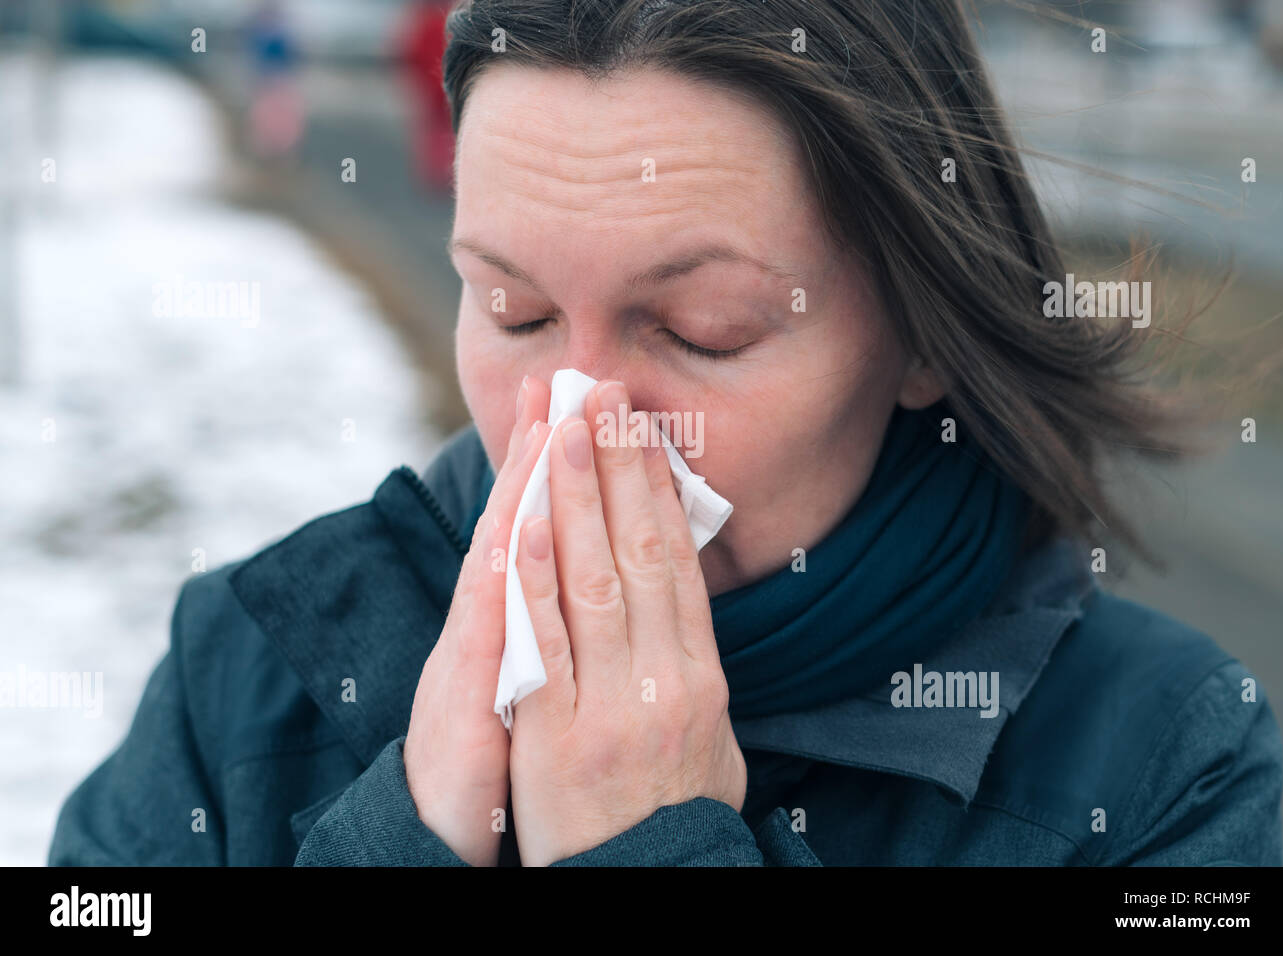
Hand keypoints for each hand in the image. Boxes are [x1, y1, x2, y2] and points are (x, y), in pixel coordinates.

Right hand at [404, 375, 551, 865]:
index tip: (586, 404)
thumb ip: (555, 618)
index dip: (564, 464)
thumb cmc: (497, 742)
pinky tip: (512, 529)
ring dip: (522, 486)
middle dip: (543, 448)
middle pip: (519, 516)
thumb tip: (594, 576)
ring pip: (499, 552)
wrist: (443, 817)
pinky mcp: (460, 687)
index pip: (545, 522)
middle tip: (563, 377)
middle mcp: (492, 615)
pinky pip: (486, 628)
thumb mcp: (536, 671)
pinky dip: (502, 578)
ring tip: (544, 422)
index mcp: (516, 609)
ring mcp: (472, 644)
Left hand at [508, 380, 746, 866]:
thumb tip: (694, 629)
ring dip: (579, 497)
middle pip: (640, 555)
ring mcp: (613, 705)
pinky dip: (535, 578)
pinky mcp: (558, 735)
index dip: (660, 493)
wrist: (648, 891)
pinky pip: (546, 643)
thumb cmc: (675, 823)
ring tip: (568, 427)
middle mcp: (666, 682)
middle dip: (621, 468)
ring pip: (595, 582)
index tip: (643, 432)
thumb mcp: (713, 753)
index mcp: (704, 681)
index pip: (678, 565)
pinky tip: (528, 520)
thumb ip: (698, 684)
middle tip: (605, 395)